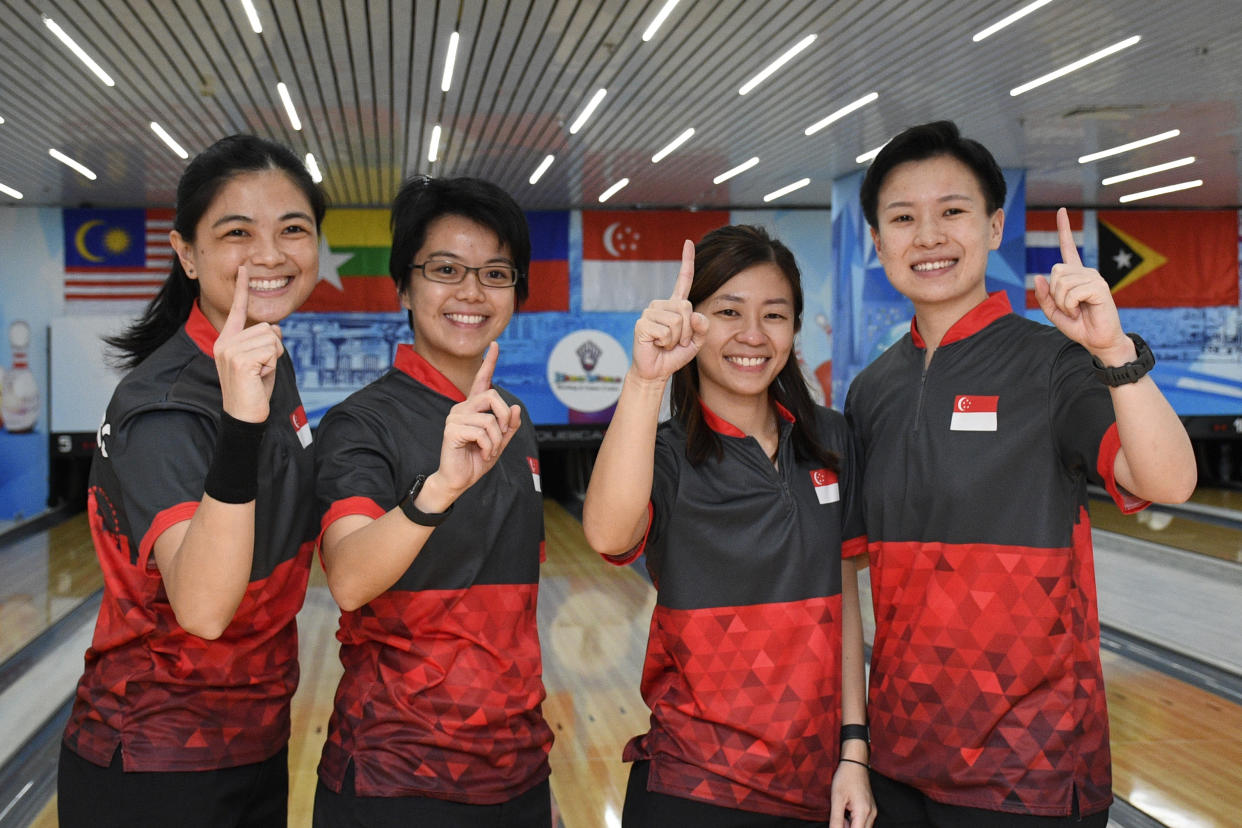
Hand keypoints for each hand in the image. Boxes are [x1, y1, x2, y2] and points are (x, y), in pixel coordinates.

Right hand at [214, 266, 283, 422]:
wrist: (244, 415)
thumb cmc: (254, 390)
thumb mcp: (263, 361)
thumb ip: (266, 342)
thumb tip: (274, 327)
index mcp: (227, 340)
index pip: (238, 310)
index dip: (242, 288)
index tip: (244, 268)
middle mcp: (225, 342)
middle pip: (267, 328)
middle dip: (274, 349)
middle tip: (261, 369)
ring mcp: (230, 350)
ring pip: (272, 339)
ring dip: (274, 358)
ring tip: (259, 374)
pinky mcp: (239, 359)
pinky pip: (272, 350)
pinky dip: (272, 365)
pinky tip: (259, 377)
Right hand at [431, 342, 522, 502]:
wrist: (458, 480)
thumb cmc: (476, 460)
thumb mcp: (499, 443)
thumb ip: (508, 426)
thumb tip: (514, 407)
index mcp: (473, 408)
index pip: (482, 381)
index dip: (489, 363)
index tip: (495, 345)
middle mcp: (462, 408)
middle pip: (492, 396)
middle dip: (504, 417)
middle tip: (502, 437)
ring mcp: (455, 417)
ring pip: (489, 419)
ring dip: (497, 440)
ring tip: (489, 451)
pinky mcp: (452, 429)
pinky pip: (482, 432)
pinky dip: (489, 446)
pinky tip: (482, 454)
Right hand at [630, 240, 708, 381]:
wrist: (656, 371)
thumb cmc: (674, 355)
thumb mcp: (696, 342)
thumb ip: (702, 327)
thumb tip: (695, 315)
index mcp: (675, 305)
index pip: (683, 280)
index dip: (687, 261)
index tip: (689, 242)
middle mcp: (661, 305)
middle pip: (686, 308)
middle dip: (687, 331)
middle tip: (676, 342)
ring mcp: (650, 312)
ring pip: (677, 321)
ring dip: (676, 339)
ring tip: (666, 344)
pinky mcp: (642, 324)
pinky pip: (665, 331)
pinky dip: (666, 343)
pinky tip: (657, 345)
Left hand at [830, 760, 875, 827]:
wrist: (855, 763)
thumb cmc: (845, 778)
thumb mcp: (837, 799)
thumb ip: (836, 820)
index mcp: (863, 812)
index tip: (837, 824)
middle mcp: (871, 814)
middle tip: (839, 816)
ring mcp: (872, 811)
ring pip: (862, 827)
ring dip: (850, 825)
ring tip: (842, 811)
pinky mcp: (871, 809)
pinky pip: (863, 822)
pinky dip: (853, 821)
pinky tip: (845, 811)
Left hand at [1034, 208, 1132, 362]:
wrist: (1098, 341)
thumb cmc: (1079, 326)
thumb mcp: (1054, 312)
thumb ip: (1044, 296)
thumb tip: (1039, 277)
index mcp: (1075, 276)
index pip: (1068, 248)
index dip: (1064, 229)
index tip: (1062, 210)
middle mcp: (1086, 272)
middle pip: (1055, 271)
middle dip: (1053, 293)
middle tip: (1067, 308)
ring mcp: (1094, 278)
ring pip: (1061, 282)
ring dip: (1061, 302)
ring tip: (1075, 311)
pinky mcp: (1099, 287)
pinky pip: (1071, 292)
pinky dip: (1069, 306)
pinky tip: (1080, 312)